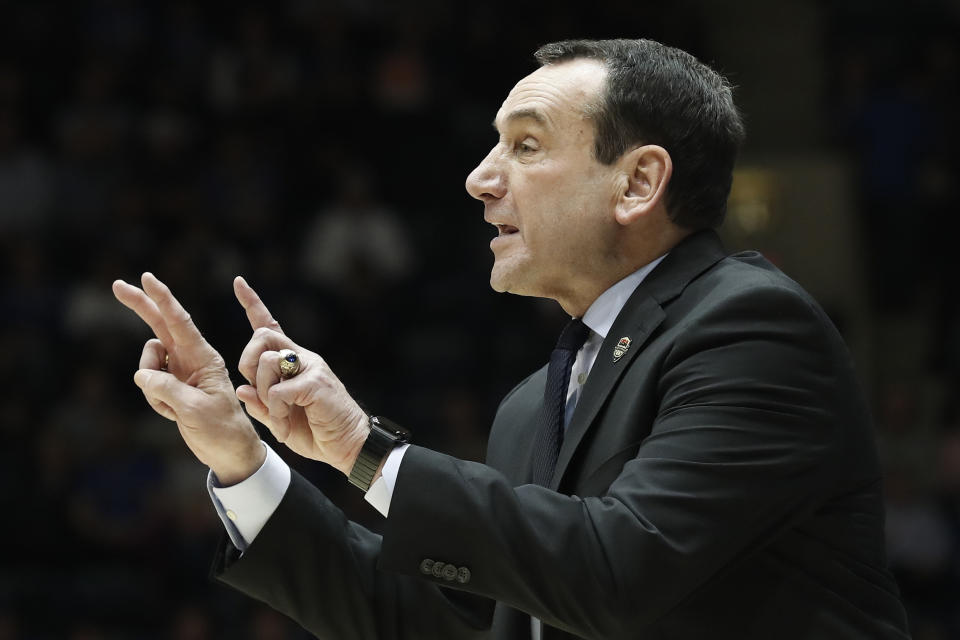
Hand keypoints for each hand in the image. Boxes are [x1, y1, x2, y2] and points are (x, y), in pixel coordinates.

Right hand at [112, 273, 264, 484]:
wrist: (229, 452)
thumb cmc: (222, 429)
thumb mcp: (195, 409)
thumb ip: (167, 388)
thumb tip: (142, 374)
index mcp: (204, 357)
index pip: (180, 322)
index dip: (163, 299)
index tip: (147, 278)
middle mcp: (191, 359)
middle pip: (159, 325)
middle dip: (141, 306)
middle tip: (117, 285)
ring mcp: (179, 372)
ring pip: (147, 361)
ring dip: (150, 384)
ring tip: (172, 406)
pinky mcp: (171, 387)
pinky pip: (148, 383)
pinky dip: (153, 399)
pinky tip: (172, 414)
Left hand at [233, 276, 368, 476]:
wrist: (349, 445)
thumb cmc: (317, 431)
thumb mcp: (280, 419)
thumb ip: (261, 404)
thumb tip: (242, 388)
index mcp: (293, 362)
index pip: (270, 325)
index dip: (252, 304)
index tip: (238, 282)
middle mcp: (302, 358)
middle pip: (262, 336)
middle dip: (247, 361)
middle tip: (256, 390)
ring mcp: (311, 368)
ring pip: (267, 361)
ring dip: (263, 394)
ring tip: (278, 416)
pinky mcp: (317, 383)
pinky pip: (279, 391)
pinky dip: (276, 412)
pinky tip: (286, 425)